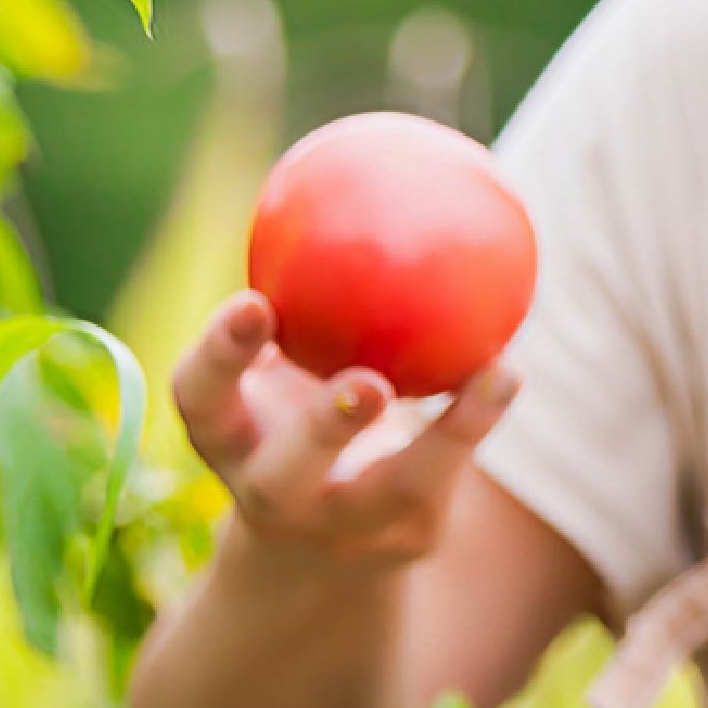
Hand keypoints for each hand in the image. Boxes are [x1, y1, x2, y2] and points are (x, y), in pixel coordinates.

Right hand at [168, 290, 521, 570]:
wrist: (316, 546)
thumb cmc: (289, 411)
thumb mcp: (276, 358)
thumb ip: (295, 289)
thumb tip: (337, 161)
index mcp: (224, 436)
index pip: (199, 398)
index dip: (219, 356)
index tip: (254, 303)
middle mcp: (271, 493)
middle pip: (282, 478)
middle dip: (320, 434)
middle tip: (365, 382)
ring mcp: (340, 527)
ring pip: (387, 492)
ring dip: (442, 437)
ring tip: (490, 373)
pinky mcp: (404, 537)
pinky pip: (448, 475)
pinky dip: (480, 419)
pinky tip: (508, 368)